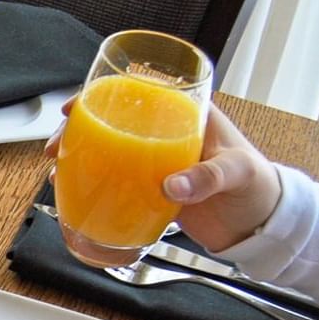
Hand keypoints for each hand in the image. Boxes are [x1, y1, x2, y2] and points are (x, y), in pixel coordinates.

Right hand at [42, 101, 281, 251]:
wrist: (260, 225)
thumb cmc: (257, 186)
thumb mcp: (237, 172)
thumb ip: (207, 177)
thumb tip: (171, 186)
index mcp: (188, 117)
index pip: (140, 95)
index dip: (103, 96)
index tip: (77, 106)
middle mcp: (167, 136)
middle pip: (113, 124)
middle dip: (79, 131)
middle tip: (58, 147)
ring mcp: (157, 164)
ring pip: (109, 153)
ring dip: (80, 159)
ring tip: (58, 171)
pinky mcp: (152, 191)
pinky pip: (117, 185)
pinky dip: (95, 188)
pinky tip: (77, 194)